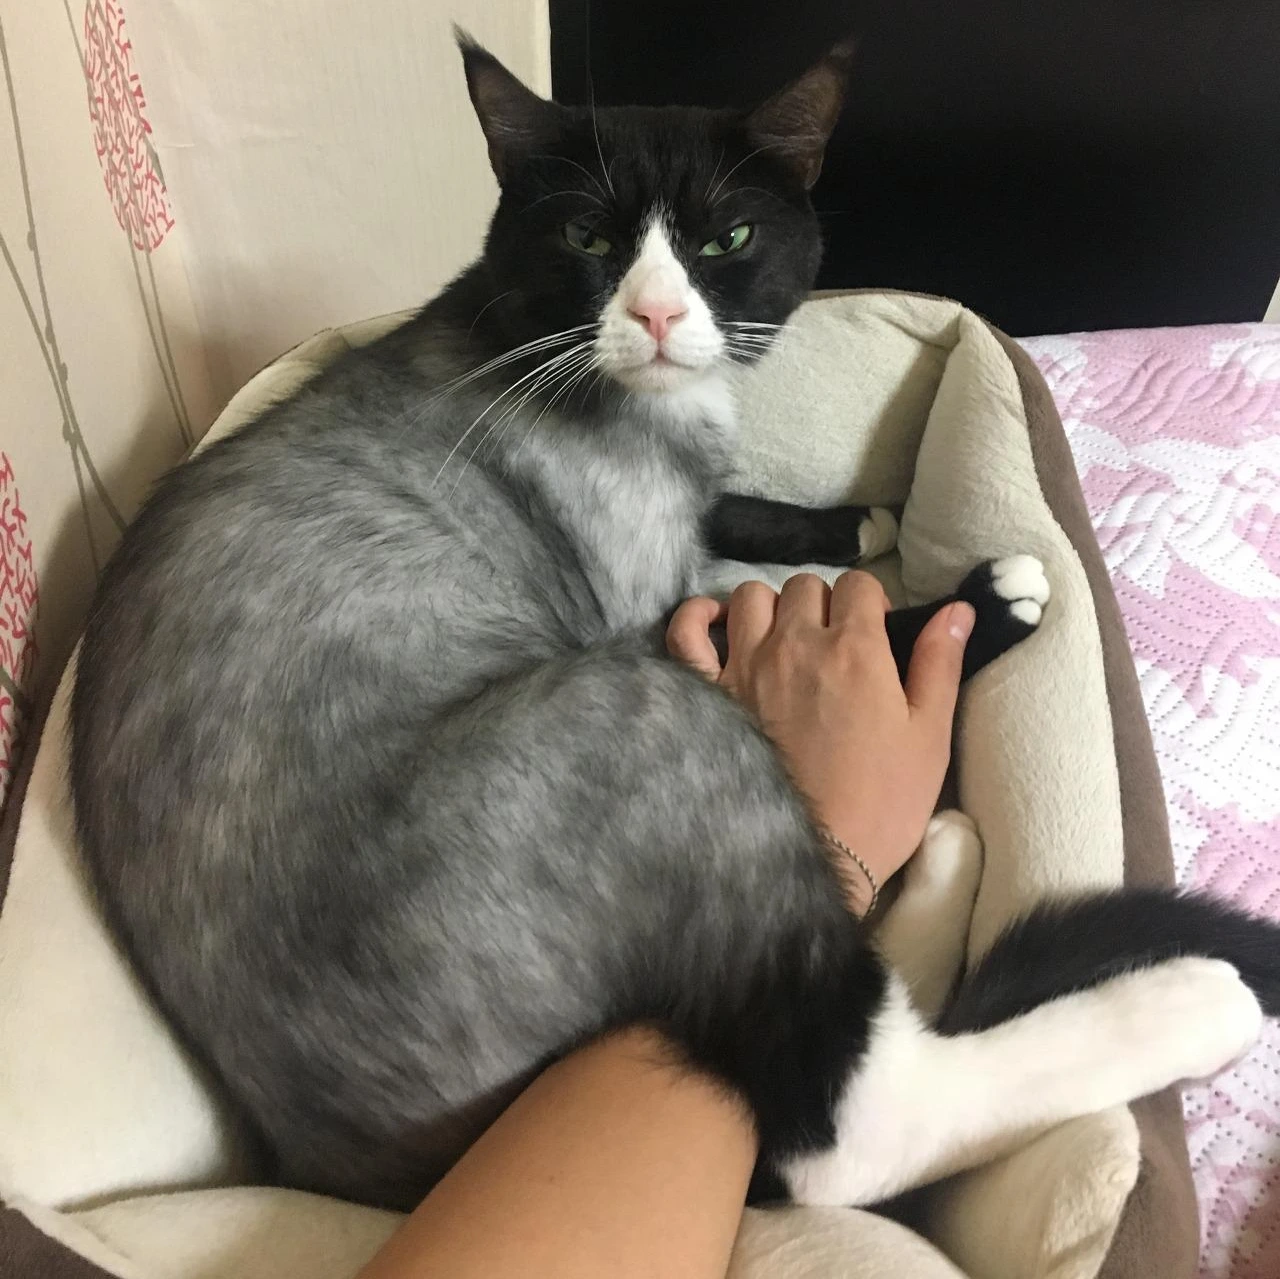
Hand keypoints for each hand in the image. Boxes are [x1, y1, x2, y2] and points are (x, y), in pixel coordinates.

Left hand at [666, 572, 974, 908]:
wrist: (815, 857)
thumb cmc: (882, 803)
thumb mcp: (929, 736)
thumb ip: (940, 663)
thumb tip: (958, 609)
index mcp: (854, 649)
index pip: (859, 585)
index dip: (870, 602)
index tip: (874, 631)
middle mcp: (794, 644)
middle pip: (805, 587)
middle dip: (823, 604)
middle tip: (832, 644)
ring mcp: (744, 665)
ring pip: (749, 597)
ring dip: (770, 607)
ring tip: (782, 639)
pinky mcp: (709, 693)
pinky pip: (685, 632)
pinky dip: (697, 619)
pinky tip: (716, 626)